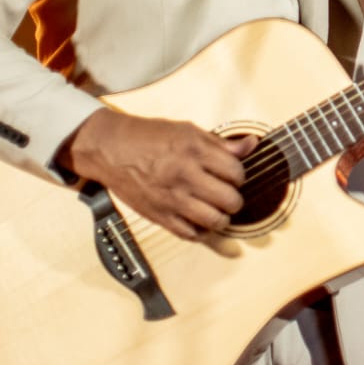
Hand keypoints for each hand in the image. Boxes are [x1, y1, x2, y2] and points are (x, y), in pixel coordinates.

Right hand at [58, 109, 258, 239]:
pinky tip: (200, 221)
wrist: (111, 148)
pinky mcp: (159, 215)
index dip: (240, 175)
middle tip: (228, 195)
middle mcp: (185, 175)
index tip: (233, 175)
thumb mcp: (188, 130)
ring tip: (218, 211)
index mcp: (194, 151)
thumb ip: (221, 143)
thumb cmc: (149, 137)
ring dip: (222, 219)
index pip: (236, 171)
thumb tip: (252, 145)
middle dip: (235, 199)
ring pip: (214, 220)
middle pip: (229, 199)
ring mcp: (172, 198)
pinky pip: (190, 234)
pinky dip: (201, 232)